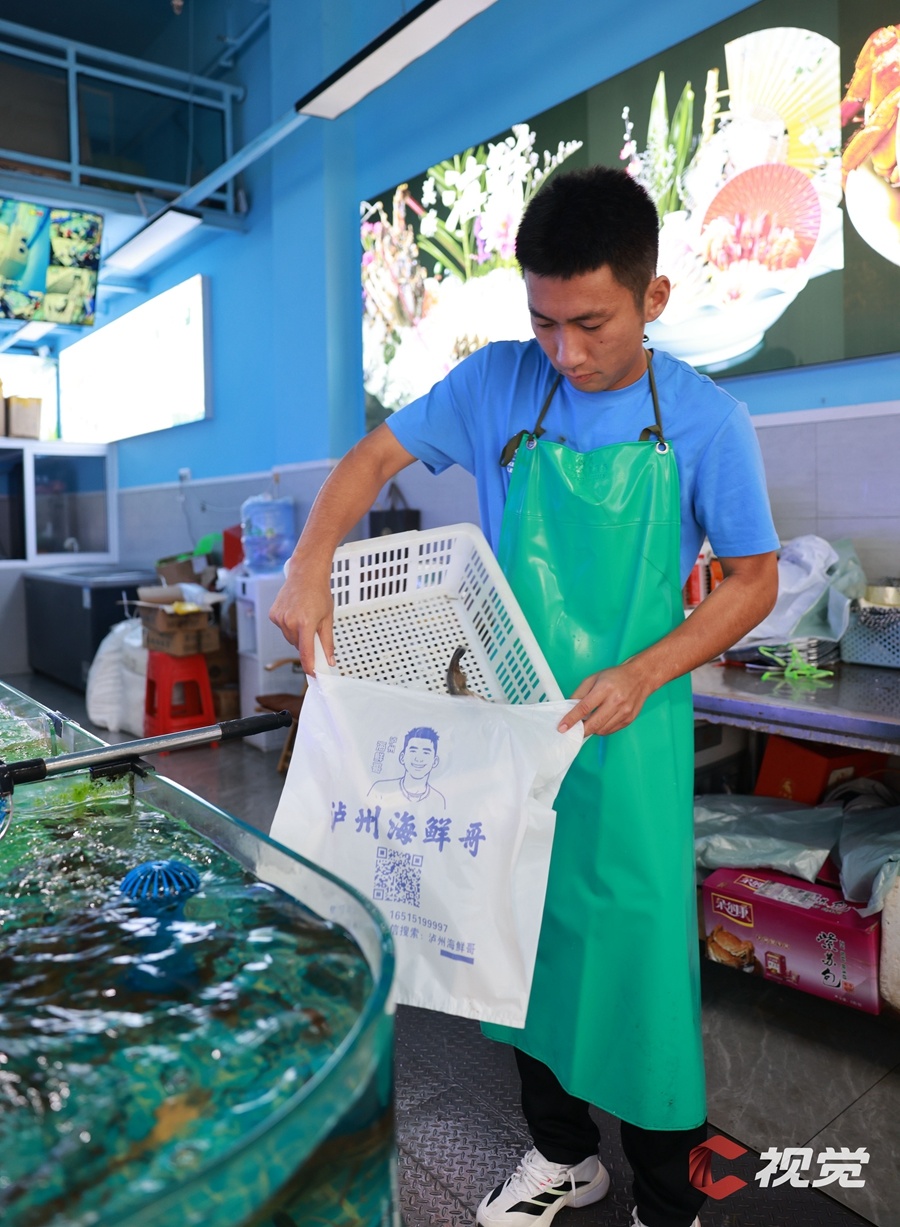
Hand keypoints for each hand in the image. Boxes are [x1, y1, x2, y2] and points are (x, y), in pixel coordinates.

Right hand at [268, 561, 334, 675]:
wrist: (306, 573)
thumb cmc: (319, 593)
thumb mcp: (328, 618)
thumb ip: (327, 642)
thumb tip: (329, 660)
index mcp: (305, 624)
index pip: (306, 654)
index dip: (310, 667)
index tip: (314, 675)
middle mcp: (290, 622)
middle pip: (298, 646)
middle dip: (306, 644)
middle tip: (313, 630)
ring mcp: (279, 618)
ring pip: (289, 638)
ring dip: (297, 635)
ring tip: (304, 617)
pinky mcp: (273, 615)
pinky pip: (282, 628)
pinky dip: (288, 626)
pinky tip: (295, 612)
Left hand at [557, 662, 650, 736]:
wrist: (640, 677)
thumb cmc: (615, 677)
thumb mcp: (593, 679)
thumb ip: (579, 693)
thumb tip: (568, 709)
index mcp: (605, 689)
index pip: (584, 708)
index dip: (571, 719)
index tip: (562, 727)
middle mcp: (616, 701)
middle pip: (594, 723)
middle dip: (580, 730)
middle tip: (572, 731)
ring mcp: (624, 712)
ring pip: (602, 730)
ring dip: (591, 730)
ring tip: (587, 723)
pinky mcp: (629, 719)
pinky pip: (611, 730)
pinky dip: (602, 729)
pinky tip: (599, 722)